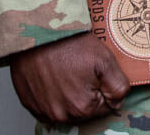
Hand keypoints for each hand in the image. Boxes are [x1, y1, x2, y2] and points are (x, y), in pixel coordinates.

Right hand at [10, 32, 130, 124]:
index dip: (105, 87)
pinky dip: (53, 94)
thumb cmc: (68, 44)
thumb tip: (120, 100)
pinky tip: (53, 77)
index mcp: (82, 108)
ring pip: (67, 108)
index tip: (97, 73)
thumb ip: (118, 86)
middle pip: (86, 110)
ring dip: (70, 94)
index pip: (107, 107)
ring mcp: (43, 111)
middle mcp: (61, 115)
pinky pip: (48, 105)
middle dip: (88, 92)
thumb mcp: (105, 60)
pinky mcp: (30, 104)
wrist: (37, 33)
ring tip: (67, 71)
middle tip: (81, 69)